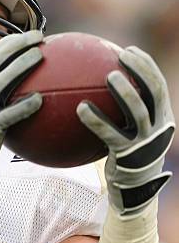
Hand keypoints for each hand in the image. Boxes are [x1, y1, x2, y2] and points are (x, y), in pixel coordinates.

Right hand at [0, 31, 43, 192]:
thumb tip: (10, 82)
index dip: (9, 43)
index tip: (27, 37)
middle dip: (18, 44)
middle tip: (39, 38)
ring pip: (2, 81)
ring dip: (22, 65)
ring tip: (41, 56)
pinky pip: (9, 114)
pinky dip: (24, 105)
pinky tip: (40, 100)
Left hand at [77, 46, 174, 216]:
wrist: (132, 191)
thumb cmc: (126, 156)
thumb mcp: (131, 132)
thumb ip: (122, 112)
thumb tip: (94, 86)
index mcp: (162, 119)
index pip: (158, 86)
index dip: (146, 66)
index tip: (129, 51)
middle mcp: (158, 129)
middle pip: (155, 93)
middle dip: (142, 71)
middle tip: (122, 56)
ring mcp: (145, 143)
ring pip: (139, 112)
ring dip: (125, 91)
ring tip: (109, 76)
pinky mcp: (128, 156)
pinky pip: (110, 134)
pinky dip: (96, 119)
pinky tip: (79, 108)